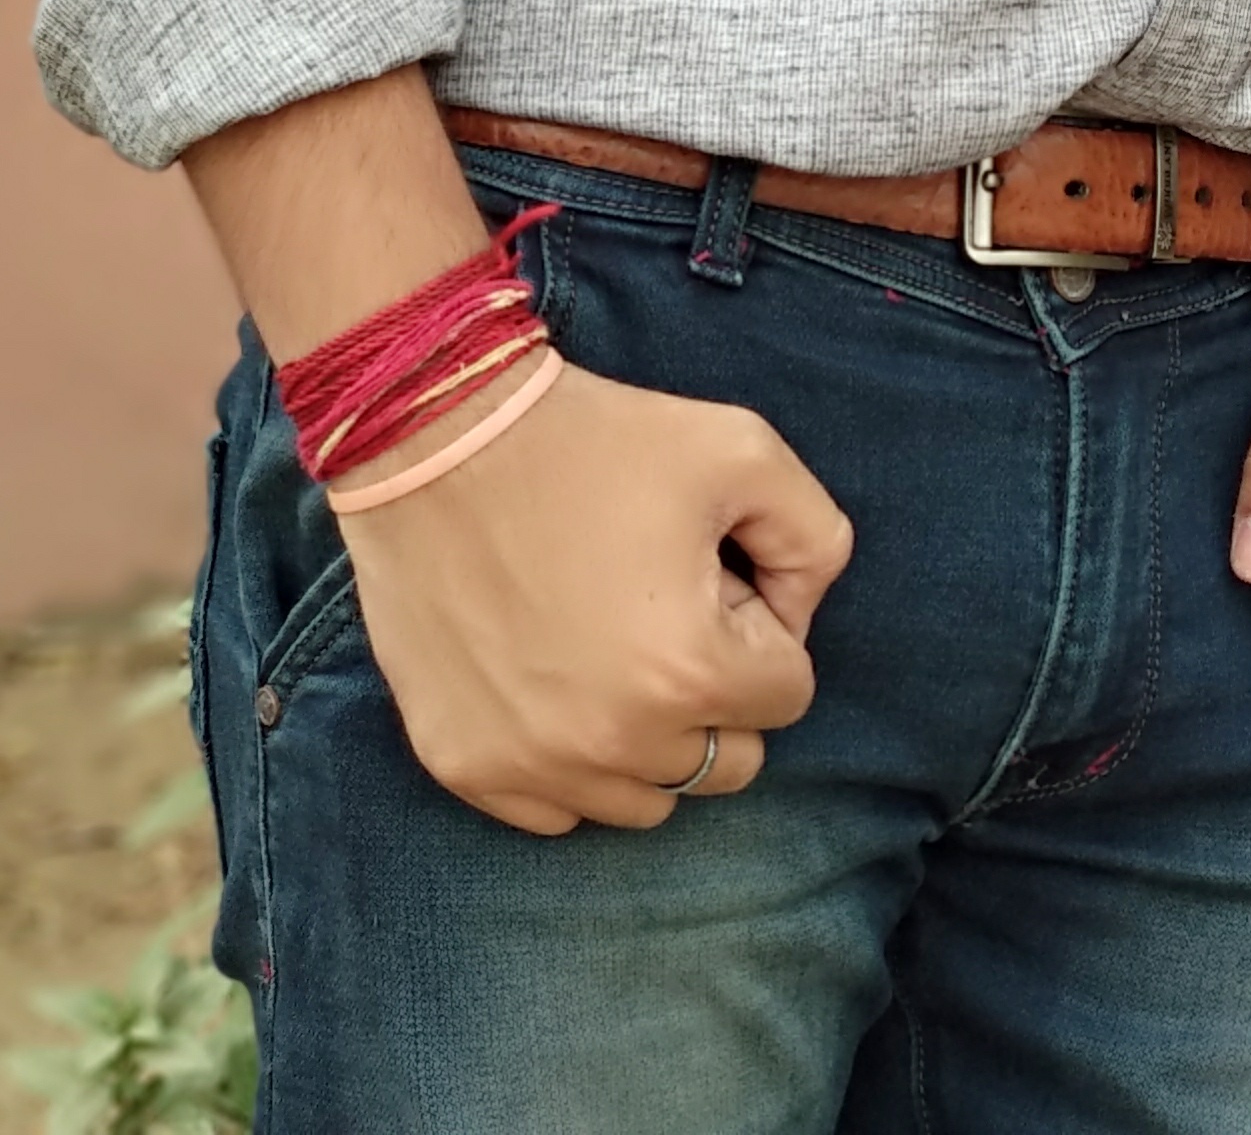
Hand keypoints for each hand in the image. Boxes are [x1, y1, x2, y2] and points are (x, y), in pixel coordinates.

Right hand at [336, 362, 853, 833]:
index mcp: (691, 671)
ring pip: (645, 800)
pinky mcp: (465, 768)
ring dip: (646, 735)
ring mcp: (532, 764)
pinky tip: (553, 676)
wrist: (436, 434)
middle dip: (713, 690)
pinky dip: (570, 763)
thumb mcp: (743, 449)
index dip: (756, 620)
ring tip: (605, 637)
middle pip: (726, 762)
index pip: (789, 693)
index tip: (706, 570)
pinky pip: (556, 815)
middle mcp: (613, 743)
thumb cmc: (595, 438)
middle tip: (658, 606)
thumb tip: (800, 614)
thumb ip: (814, 538)